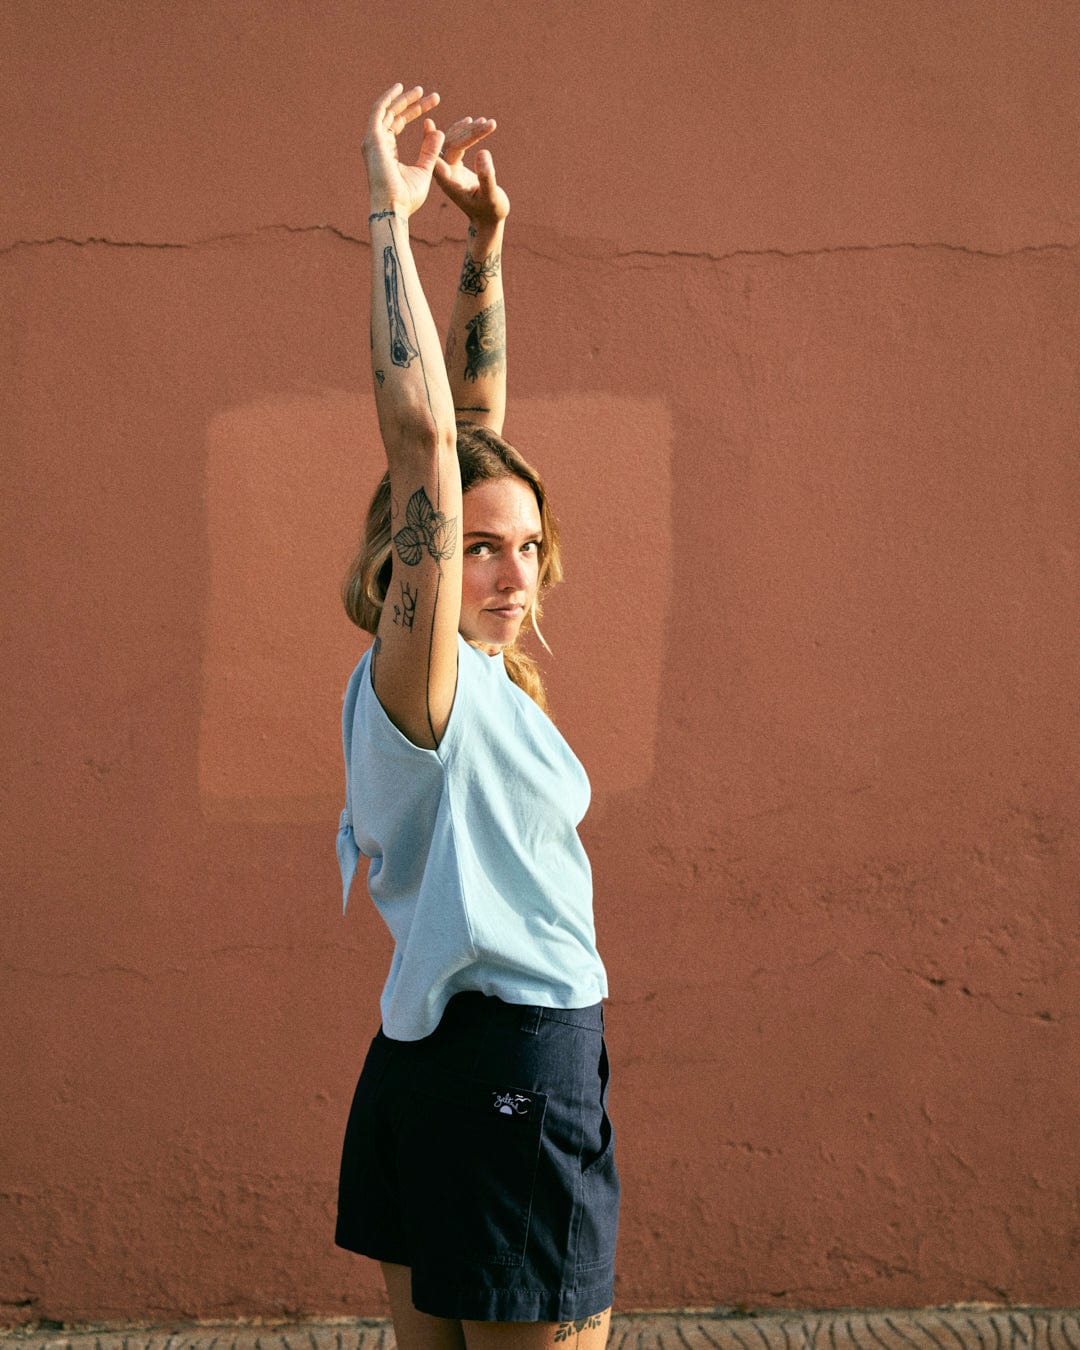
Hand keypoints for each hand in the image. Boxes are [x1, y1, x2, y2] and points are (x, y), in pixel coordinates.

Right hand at [362, 83, 443, 216]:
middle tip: (432, 95)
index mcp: (387, 151)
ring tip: (421, 90)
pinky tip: (400, 89)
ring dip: (404, 99)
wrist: (394, 207)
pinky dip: (389, 99)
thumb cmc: (407, 197)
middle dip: (413, 103)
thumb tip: (438, 131)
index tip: (433, 103)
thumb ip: (429, 150)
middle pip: (394, 115)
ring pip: (388, 111)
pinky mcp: (372, 138)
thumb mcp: (424, 170)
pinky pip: (379, 111)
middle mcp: (377, 143)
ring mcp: (373, 140)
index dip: (415, 111)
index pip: (399, 124)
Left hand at [433, 117, 509, 227]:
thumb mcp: (492, 196)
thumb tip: (482, 152)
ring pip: (452, 141)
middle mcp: (445, 173)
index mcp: (449, 182)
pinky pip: (455, 143)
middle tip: (488, 123)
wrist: (489, 219)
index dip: (433, 140)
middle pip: (450, 145)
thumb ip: (486, 176)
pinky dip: (465, 132)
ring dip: (468, 130)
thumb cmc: (491, 211)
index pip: (439, 157)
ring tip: (487, 122)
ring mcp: (449, 168)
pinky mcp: (455, 165)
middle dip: (470, 133)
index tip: (429, 123)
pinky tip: (474, 122)